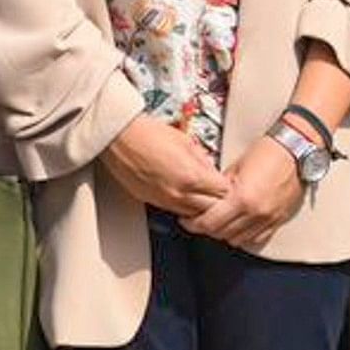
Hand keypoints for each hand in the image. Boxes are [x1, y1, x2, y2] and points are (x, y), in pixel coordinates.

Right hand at [98, 113, 230, 223]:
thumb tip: (211, 170)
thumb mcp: (186, 141)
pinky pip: (177, 211)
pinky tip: (185, 196)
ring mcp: (166, 201)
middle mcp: (180, 194)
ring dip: (202, 208)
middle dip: (219, 201)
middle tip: (220, 193)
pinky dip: (185, 207)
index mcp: (192, 176)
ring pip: (195, 215)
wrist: (121, 138)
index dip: (228, 187)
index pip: (223, 193)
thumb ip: (203, 159)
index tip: (227, 183)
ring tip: (204, 196)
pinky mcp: (153, 202)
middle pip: (212, 209)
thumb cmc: (148, 134)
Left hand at [181, 136, 308, 251]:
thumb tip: (208, 198)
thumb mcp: (236, 166)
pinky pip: (256, 238)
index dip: (194, 224)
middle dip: (207, 228)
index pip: (210, 223)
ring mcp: (268, 219)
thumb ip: (221, 186)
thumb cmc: (267, 152)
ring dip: (225, 233)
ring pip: (238, 239)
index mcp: (242, 198)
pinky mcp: (278, 220)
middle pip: (221, 234)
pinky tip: (238, 225)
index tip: (187, 221)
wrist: (296, 151)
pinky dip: (244, 235)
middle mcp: (255, 213)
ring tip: (220, 221)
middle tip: (200, 220)